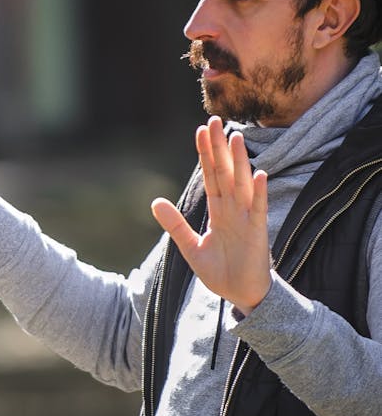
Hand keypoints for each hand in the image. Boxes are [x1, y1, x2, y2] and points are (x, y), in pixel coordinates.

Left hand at [150, 116, 272, 314]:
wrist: (241, 296)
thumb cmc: (221, 271)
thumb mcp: (190, 247)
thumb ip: (175, 225)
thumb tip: (155, 201)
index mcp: (218, 211)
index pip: (211, 175)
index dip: (206, 153)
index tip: (201, 130)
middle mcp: (234, 209)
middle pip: (225, 172)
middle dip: (219, 148)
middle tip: (215, 120)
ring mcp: (247, 219)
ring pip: (242, 184)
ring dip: (240, 162)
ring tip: (235, 137)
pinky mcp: (258, 233)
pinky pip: (259, 209)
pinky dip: (259, 193)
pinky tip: (259, 174)